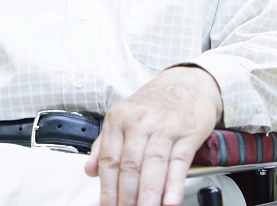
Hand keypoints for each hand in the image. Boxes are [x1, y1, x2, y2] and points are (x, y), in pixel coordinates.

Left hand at [84, 66, 221, 205]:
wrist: (187, 82)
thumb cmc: (154, 103)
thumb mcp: (123, 115)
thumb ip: (104, 144)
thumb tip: (89, 169)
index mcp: (119, 118)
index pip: (109, 159)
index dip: (107, 188)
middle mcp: (140, 122)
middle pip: (130, 166)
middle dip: (127, 197)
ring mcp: (164, 127)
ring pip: (153, 165)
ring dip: (148, 195)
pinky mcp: (187, 133)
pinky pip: (178, 162)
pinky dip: (173, 184)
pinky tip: (170, 200)